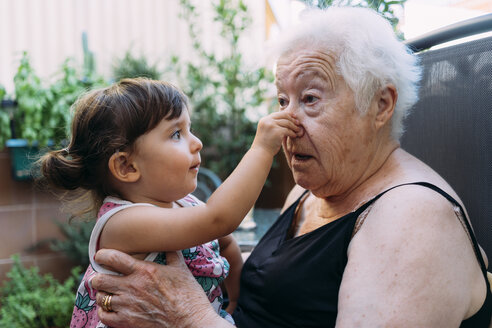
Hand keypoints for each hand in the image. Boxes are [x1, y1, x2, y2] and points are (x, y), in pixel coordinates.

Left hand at [91, 249, 228, 327]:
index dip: (101, 255)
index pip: (112, 258)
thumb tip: (169, 243)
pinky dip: (104, 311)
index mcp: (144, 270)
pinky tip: (112, 308)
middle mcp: (132, 286)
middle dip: (99, 277)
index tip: (101, 256)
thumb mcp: (181, 269)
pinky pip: (103, 316)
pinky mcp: (127, 322)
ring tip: (109, 293)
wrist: (191, 321)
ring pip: (99, 297)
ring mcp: (128, 305)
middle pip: (99, 279)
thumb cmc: (189, 295)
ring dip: (103, 294)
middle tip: (104, 277)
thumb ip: (171, 254)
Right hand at [252, 111, 302, 155]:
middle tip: (298, 123)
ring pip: (287, 123)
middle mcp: (267, 121)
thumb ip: (273, 125)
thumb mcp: (267, 131)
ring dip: (294, 127)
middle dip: (292, 119)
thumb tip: (286, 120)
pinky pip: (288, 130)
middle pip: (283, 116)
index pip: (278, 114)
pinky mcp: (277, 131)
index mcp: (264, 120)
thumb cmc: (265, 144)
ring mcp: (272, 125)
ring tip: (297, 130)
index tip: (294, 117)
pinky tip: (294, 136)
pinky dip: (292, 133)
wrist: (261, 153)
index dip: (287, 115)